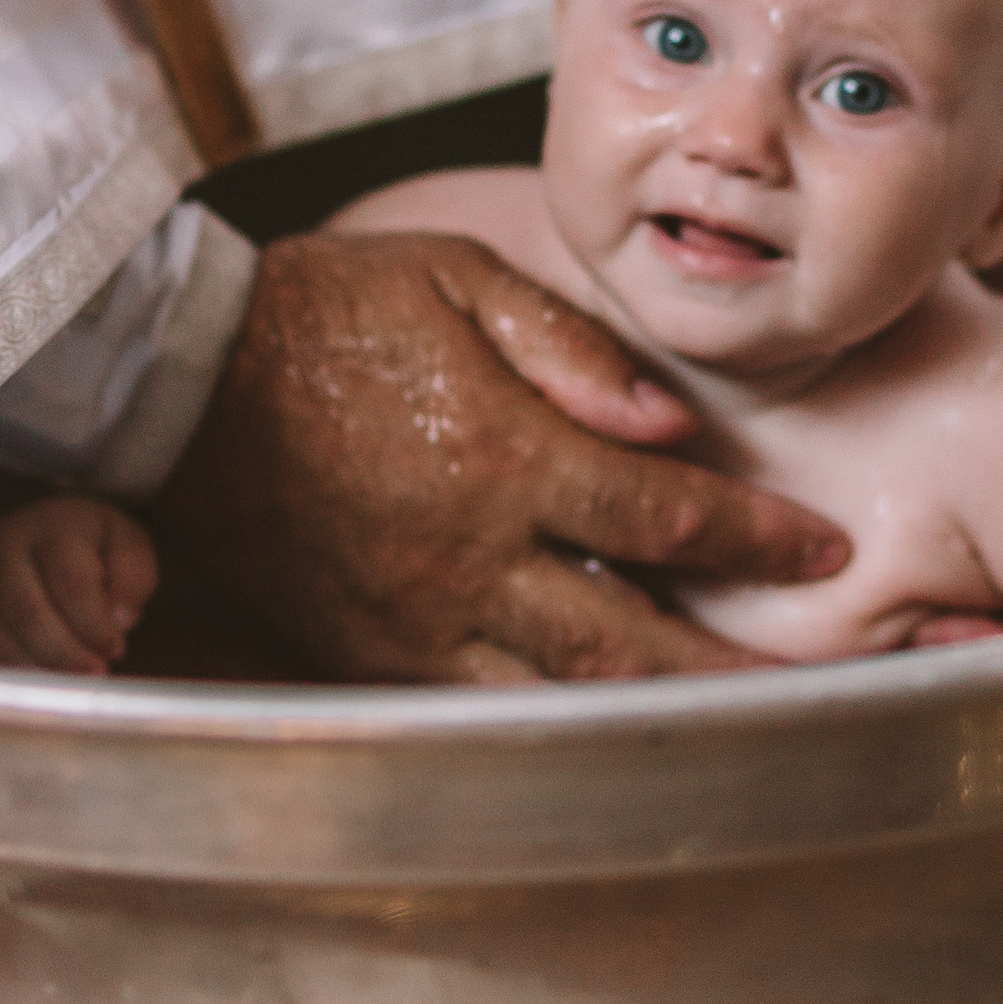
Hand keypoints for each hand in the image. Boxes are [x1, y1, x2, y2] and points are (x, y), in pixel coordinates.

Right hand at [0, 495, 160, 674]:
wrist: (39, 534)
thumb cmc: (91, 548)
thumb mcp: (125, 543)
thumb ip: (132, 574)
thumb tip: (120, 617)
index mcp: (51, 528)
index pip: (70, 581)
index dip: (93, 622)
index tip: (116, 650)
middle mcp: (1, 552)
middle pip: (26, 613)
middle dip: (63, 653)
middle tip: (93, 677)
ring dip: (34, 671)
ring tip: (67, 688)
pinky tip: (29, 692)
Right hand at [152, 229, 851, 683]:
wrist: (180, 380)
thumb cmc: (328, 309)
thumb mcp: (456, 277)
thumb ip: (570, 347)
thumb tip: (670, 421)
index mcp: (502, 457)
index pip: (663, 514)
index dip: (756, 537)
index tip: (823, 545)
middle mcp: (468, 558)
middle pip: (633, 639)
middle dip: (734, 663)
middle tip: (822, 681)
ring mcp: (416, 620)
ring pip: (561, 694)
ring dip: (658, 714)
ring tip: (738, 723)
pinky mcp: (368, 651)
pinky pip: (480, 706)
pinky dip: (555, 723)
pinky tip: (606, 726)